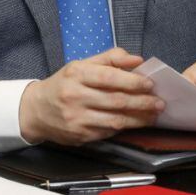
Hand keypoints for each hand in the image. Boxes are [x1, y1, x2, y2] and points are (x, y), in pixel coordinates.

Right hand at [19, 47, 164, 145]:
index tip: (150, 83)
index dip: (132, 81)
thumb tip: (137, 59)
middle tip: (159, 103)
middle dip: (142, 102)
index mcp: (76, 74)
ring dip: (138, 119)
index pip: (109, 77)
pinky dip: (124, 128)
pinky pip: (108, 132)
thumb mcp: (81, 65)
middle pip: (115, 100)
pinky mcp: (79, 136)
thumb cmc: (64, 84)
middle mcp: (75, 96)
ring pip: (114, 120)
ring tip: (153, 115)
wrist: (35, 111)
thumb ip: (110, 59)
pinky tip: (135, 123)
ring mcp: (76, 118)